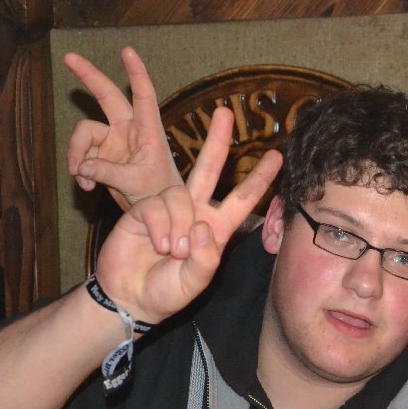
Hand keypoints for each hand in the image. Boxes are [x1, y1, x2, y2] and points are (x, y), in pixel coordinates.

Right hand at [64, 47, 182, 206]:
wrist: (155, 214)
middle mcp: (129, 130)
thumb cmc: (158, 195)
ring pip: (84, 134)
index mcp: (148, 130)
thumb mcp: (136, 184)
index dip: (136, 73)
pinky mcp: (101, 155)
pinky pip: (81, 156)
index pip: (143, 96)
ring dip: (77, 155)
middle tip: (68, 57)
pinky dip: (80, 171)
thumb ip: (109, 173)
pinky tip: (87, 187)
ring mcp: (113, 141)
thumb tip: (81, 166)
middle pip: (106, 96)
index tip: (127, 50)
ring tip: (82, 179)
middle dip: (88, 76)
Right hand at [94, 104, 281, 324]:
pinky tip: (156, 244)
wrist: (130, 295)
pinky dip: (161, 226)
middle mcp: (195, 213)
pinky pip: (159, 205)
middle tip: (224, 113)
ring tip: (172, 251)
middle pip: (209, 170)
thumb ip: (204, 260)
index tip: (277, 157)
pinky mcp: (145, 208)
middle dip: (217, 141)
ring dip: (179, 223)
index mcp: (216, 229)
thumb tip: (201, 227)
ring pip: (182, 194)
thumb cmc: (168, 292)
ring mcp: (170, 209)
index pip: (243, 199)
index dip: (260, 179)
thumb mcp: (194, 282)